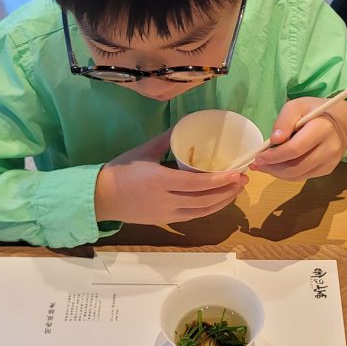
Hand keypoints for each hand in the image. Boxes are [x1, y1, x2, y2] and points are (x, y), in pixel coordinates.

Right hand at [95, 130, 247, 223]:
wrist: (102, 197)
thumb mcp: (144, 150)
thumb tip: (187, 124)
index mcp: (161, 180)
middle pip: (204, 199)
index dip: (220, 180)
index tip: (237, 172)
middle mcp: (166, 200)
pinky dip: (209, 209)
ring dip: (222, 201)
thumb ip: (167, 138)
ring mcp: (166, 213)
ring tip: (237, 190)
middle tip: (244, 179)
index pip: (197, 183)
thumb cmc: (121, 170)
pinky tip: (219, 201)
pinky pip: (193, 216)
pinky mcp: (165, 221)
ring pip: (201, 211)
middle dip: (227, 190)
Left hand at [250, 97, 346, 180]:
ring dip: (277, 173)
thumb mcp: (297, 106)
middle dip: (273, 168)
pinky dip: (287, 175)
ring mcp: (331, 161)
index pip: (295, 149)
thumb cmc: (313, 111)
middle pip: (296, 167)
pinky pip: (303, 177)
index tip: (258, 157)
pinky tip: (278, 167)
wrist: (339, 121)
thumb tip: (274, 140)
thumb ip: (284, 120)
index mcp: (323, 128)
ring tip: (265, 166)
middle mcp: (330, 147)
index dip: (274, 156)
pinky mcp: (328, 169)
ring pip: (298, 176)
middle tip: (258, 164)